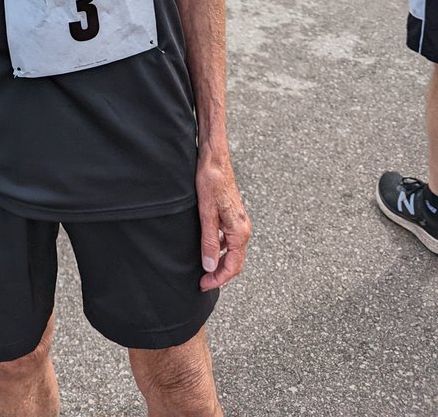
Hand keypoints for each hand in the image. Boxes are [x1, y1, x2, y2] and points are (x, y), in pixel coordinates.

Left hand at [195, 150, 250, 291]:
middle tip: (202, 282)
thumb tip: (210, 267)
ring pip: (232, 252)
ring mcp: (239, 222)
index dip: (218, 279)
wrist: (214, 160)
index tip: (203, 285)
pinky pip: (229, 240)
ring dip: (220, 263)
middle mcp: (243, 228)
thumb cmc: (210, 182)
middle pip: (235, 262)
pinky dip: (220, 250)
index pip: (233, 266)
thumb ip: (209, 241)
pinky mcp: (232, 216)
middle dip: (220, 275)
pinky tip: (208, 249)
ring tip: (204, 270)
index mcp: (240, 231)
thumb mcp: (206, 214)